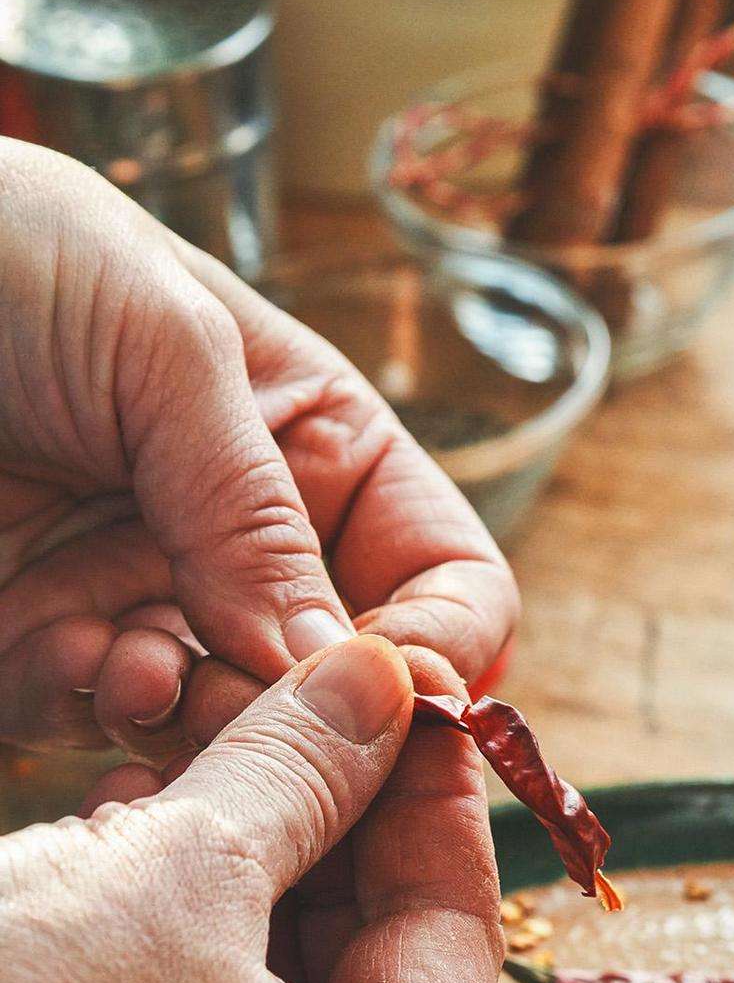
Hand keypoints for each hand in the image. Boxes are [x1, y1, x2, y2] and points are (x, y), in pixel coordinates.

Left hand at [0, 138, 518, 760]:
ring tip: (127, 667)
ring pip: (231, 727)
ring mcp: (146, 599)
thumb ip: (256, 511)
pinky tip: (61, 654)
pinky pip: (105, 727)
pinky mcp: (46, 646)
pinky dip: (93, 714)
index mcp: (315, 447)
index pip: (442, 576)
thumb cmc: (6, 255)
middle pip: (340, 682)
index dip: (441, 645)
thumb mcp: (164, 343)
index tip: (403, 700)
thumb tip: (341, 671)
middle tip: (243, 708)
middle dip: (305, 712)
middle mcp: (246, 539)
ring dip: (192, 720)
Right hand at [0, 634, 501, 982]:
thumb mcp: (186, 866)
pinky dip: (182, 892)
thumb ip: (305, 766)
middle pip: (369, 938)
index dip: (434, 792)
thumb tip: (385, 673)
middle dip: (332, 802)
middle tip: (315, 689)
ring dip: (250, 830)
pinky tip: (137, 804)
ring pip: (278, 951)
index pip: (455, 932)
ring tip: (216, 727)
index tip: (416, 688)